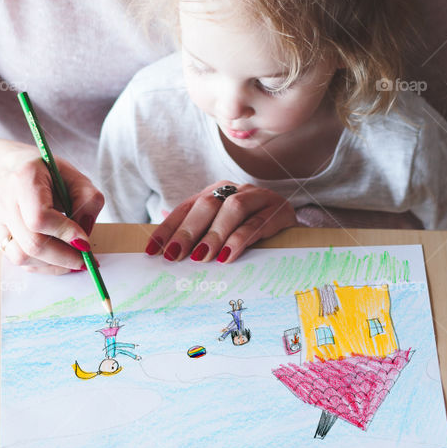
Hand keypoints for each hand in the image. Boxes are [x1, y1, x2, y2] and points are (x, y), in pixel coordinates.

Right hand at [0, 143, 103, 273]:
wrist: (11, 168)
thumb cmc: (46, 173)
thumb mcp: (75, 177)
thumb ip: (88, 201)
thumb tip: (83, 238)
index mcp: (24, 178)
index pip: (39, 217)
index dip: (64, 234)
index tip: (85, 243)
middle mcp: (3, 199)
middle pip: (32, 243)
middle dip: (63, 257)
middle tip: (84, 260)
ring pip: (22, 257)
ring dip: (52, 264)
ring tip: (71, 259)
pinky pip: (17, 260)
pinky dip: (41, 265)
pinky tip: (56, 258)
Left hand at [147, 182, 295, 264]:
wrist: (293, 227)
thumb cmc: (251, 230)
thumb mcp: (222, 228)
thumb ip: (196, 232)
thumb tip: (159, 244)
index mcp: (216, 191)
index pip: (186, 207)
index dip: (168, 228)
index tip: (152, 251)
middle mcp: (236, 190)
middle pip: (207, 204)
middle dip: (188, 231)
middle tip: (174, 255)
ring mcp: (259, 198)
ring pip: (233, 209)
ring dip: (214, 234)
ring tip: (201, 257)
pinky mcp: (279, 211)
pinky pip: (257, 223)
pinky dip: (240, 240)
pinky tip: (228, 256)